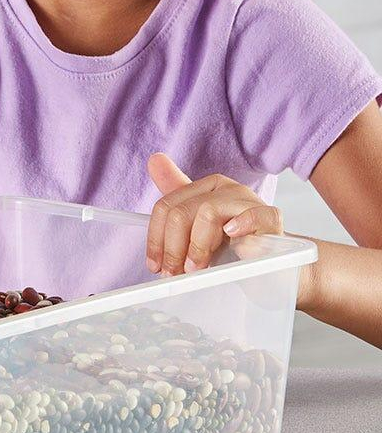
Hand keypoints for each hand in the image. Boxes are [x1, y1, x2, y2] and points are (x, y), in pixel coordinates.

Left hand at [145, 153, 283, 274]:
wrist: (279, 268)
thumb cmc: (235, 250)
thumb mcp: (199, 230)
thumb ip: (175, 205)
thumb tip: (153, 160)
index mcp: (204, 188)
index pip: (166, 206)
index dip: (156, 239)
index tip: (155, 266)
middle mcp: (224, 188)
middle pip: (181, 212)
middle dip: (173, 248)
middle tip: (174, 273)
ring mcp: (248, 200)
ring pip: (207, 211)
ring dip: (197, 246)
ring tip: (197, 269)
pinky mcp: (270, 216)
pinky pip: (251, 214)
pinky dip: (239, 226)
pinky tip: (232, 238)